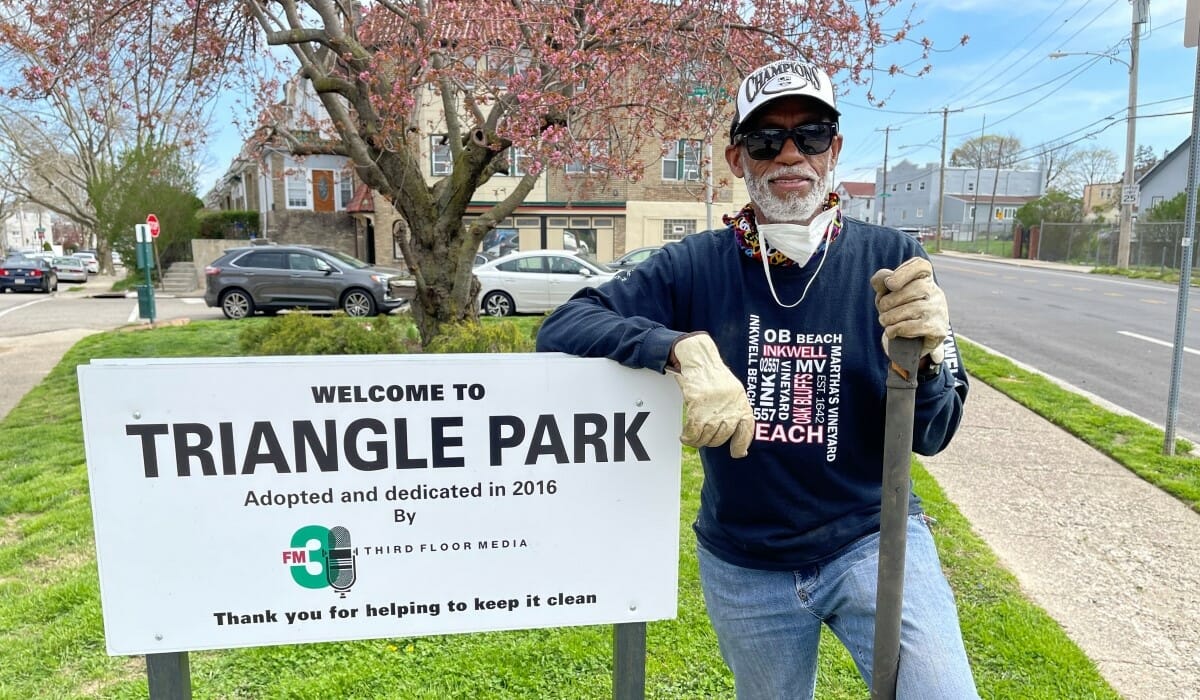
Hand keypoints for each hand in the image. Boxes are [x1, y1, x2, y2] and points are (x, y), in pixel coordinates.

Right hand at [669, 333, 753, 457]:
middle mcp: (730, 409)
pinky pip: (693, 432)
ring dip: (698, 441)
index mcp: (742, 405)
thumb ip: (736, 412)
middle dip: (712, 441)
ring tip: (694, 437)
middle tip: (705, 437)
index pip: (746, 432)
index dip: (741, 445)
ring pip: (706, 438)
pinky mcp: (698, 407)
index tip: (737, 453)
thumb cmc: (717, 377)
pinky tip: (685, 437)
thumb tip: (737, 437)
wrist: (702, 362)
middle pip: (721, 438)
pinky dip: (688, 438)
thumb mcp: (735, 393)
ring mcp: (714, 409)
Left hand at [870, 257, 948, 363]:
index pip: (921, 265)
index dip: (905, 271)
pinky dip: (896, 329)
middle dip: (890, 301)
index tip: (889, 283)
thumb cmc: (899, 311)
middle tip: (882, 310)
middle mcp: (935, 292)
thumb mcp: (888, 294)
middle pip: (915, 288)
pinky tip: (891, 332)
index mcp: (924, 279)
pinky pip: (913, 326)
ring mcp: (939, 310)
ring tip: (884, 321)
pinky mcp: (938, 329)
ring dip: (889, 317)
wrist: (914, 340)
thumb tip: (884, 279)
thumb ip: (882, 283)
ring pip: (912, 309)